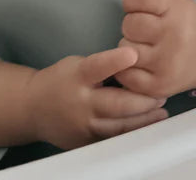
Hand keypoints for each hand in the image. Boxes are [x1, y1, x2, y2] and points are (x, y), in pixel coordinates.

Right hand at [23, 47, 166, 149]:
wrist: (33, 108)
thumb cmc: (60, 80)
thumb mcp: (77, 64)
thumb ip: (102, 67)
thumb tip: (133, 66)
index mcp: (78, 76)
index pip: (97, 67)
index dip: (115, 61)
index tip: (134, 54)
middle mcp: (81, 103)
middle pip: (116, 104)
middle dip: (143, 100)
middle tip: (162, 94)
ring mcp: (84, 126)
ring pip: (119, 126)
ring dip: (143, 120)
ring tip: (162, 112)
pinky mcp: (87, 142)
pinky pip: (113, 139)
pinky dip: (131, 133)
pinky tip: (147, 127)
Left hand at [114, 0, 195, 98]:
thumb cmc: (188, 25)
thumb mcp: (174, 2)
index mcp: (179, 10)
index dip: (132, 0)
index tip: (137, 5)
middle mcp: (174, 36)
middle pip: (129, 24)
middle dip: (132, 24)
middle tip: (144, 29)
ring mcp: (166, 63)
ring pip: (124, 49)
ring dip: (129, 47)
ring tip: (145, 47)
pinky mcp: (159, 86)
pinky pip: (125, 74)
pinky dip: (127, 68)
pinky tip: (140, 63)